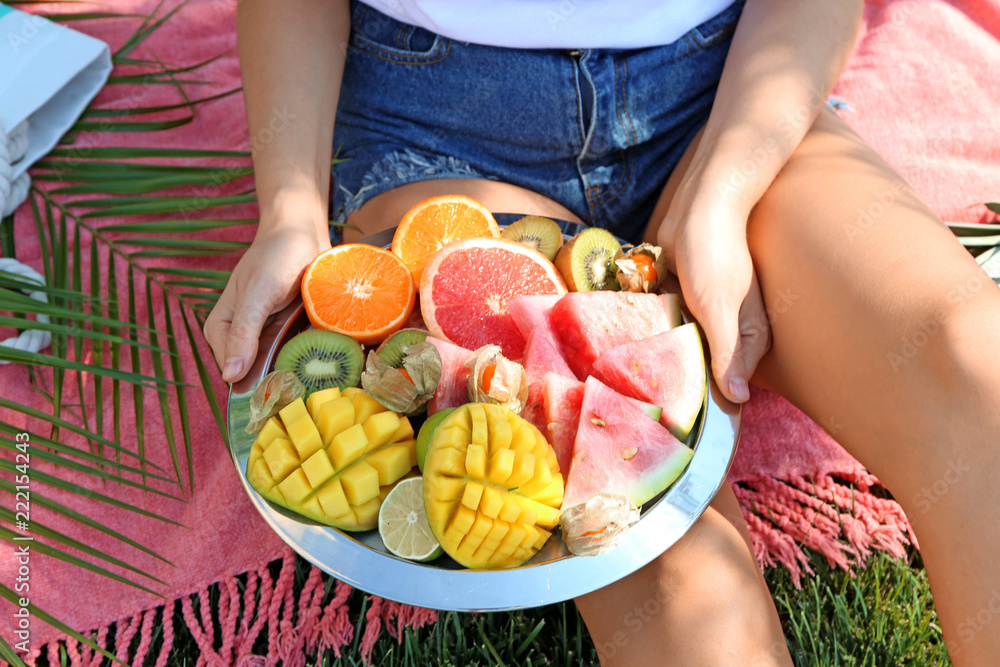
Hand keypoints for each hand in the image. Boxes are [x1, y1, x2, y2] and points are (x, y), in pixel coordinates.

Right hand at [204, 223, 330, 381]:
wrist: (301, 233)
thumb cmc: (274, 257)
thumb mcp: (258, 295)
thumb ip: (243, 333)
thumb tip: (229, 376)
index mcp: (220, 329)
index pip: (232, 372)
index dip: (254, 386)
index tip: (278, 399)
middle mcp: (240, 336)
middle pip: (255, 374)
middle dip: (278, 382)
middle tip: (303, 391)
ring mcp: (265, 335)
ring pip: (277, 367)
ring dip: (296, 373)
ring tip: (317, 378)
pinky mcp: (288, 331)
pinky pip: (295, 355)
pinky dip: (307, 359)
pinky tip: (324, 364)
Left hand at [657, 184, 770, 403]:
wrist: (700, 205)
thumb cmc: (715, 254)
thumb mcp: (720, 308)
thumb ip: (727, 354)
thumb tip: (738, 400)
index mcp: (750, 337)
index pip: (730, 385)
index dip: (708, 403)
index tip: (681, 423)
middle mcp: (731, 330)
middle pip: (706, 368)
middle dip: (682, 382)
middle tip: (651, 407)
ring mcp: (707, 315)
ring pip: (684, 348)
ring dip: (664, 358)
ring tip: (635, 382)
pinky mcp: (684, 300)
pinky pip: (668, 326)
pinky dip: (653, 332)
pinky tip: (631, 346)